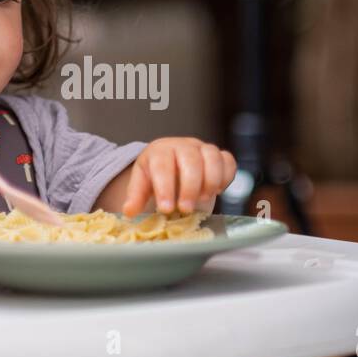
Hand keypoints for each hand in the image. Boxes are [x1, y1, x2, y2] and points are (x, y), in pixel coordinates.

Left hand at [121, 137, 236, 216]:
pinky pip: (228, 161)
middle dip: (189, 187)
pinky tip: (217, 191)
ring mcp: (203, 149)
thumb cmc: (157, 179)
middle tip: (185, 209)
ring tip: (203, 200)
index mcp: (160, 151)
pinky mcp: (219, 156)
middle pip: (190, 160)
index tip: (165, 208)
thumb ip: (136, 197)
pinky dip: (226, 176)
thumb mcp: (143, 187)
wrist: (173, 170)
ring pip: (212, 157)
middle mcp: (183, 146)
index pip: (162, 165)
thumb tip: (129, 211)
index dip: (165, 187)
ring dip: (210, 181)